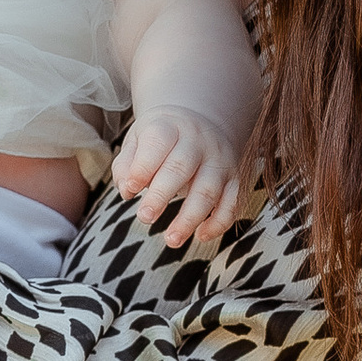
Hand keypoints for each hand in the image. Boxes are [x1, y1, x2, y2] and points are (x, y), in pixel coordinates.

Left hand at [111, 105, 248, 251]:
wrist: (207, 120)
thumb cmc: (164, 137)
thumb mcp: (139, 138)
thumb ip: (127, 163)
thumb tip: (127, 190)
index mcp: (170, 128)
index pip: (158, 143)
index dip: (143, 167)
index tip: (130, 189)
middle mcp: (198, 142)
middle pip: (181, 168)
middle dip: (162, 195)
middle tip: (145, 217)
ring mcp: (220, 161)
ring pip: (208, 190)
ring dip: (190, 218)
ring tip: (172, 239)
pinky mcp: (235, 179)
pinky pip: (232, 203)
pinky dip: (219, 222)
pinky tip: (201, 235)